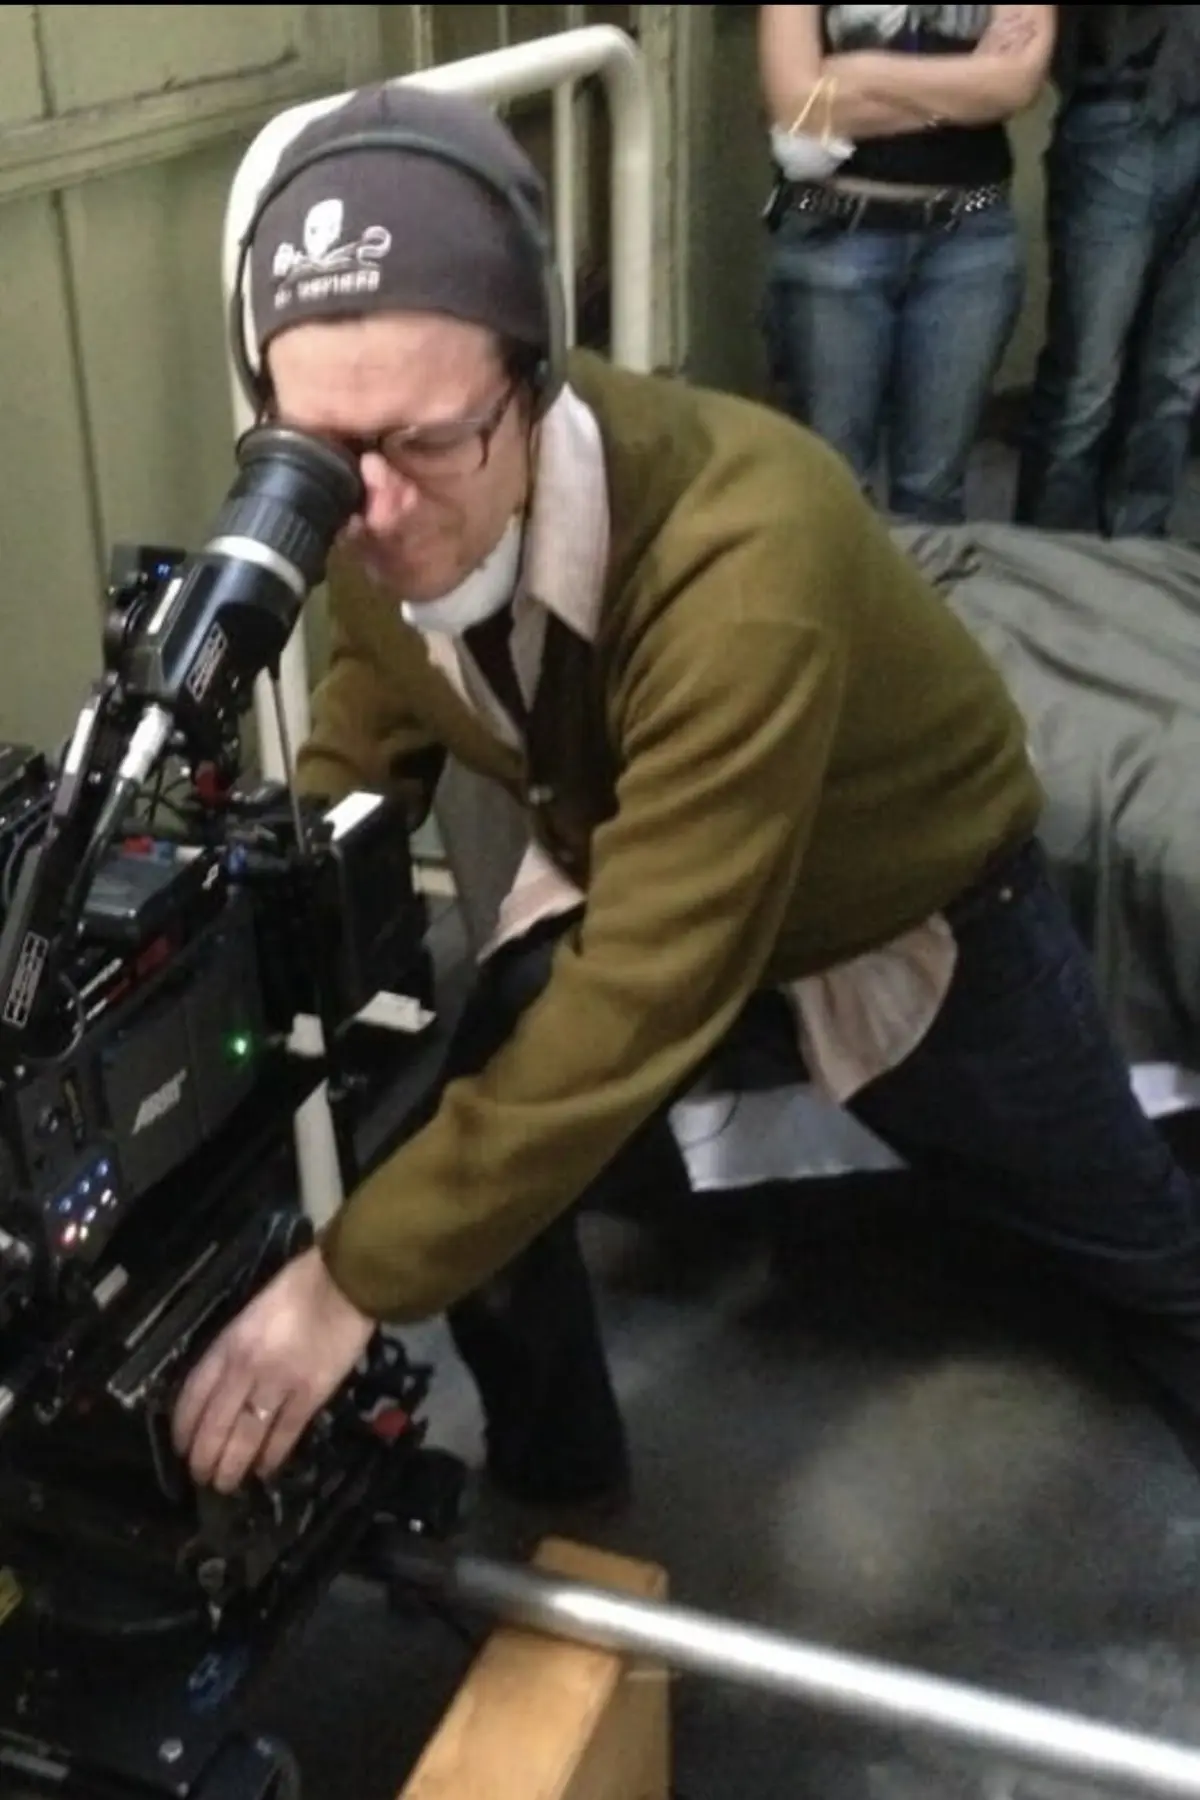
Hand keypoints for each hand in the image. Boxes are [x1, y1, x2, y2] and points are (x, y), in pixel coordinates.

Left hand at [172, 1245, 374, 1494]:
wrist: (344, 1282)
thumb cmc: (298, 1288)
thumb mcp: (252, 1314)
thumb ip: (236, 1348)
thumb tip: (226, 1386)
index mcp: (229, 1343)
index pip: (194, 1394)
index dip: (184, 1426)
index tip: (181, 1447)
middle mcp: (246, 1367)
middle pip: (215, 1423)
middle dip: (204, 1456)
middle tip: (202, 1477)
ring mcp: (278, 1383)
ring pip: (245, 1436)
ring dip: (233, 1465)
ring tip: (226, 1483)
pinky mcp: (310, 1394)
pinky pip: (284, 1434)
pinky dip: (272, 1456)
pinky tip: (265, 1470)